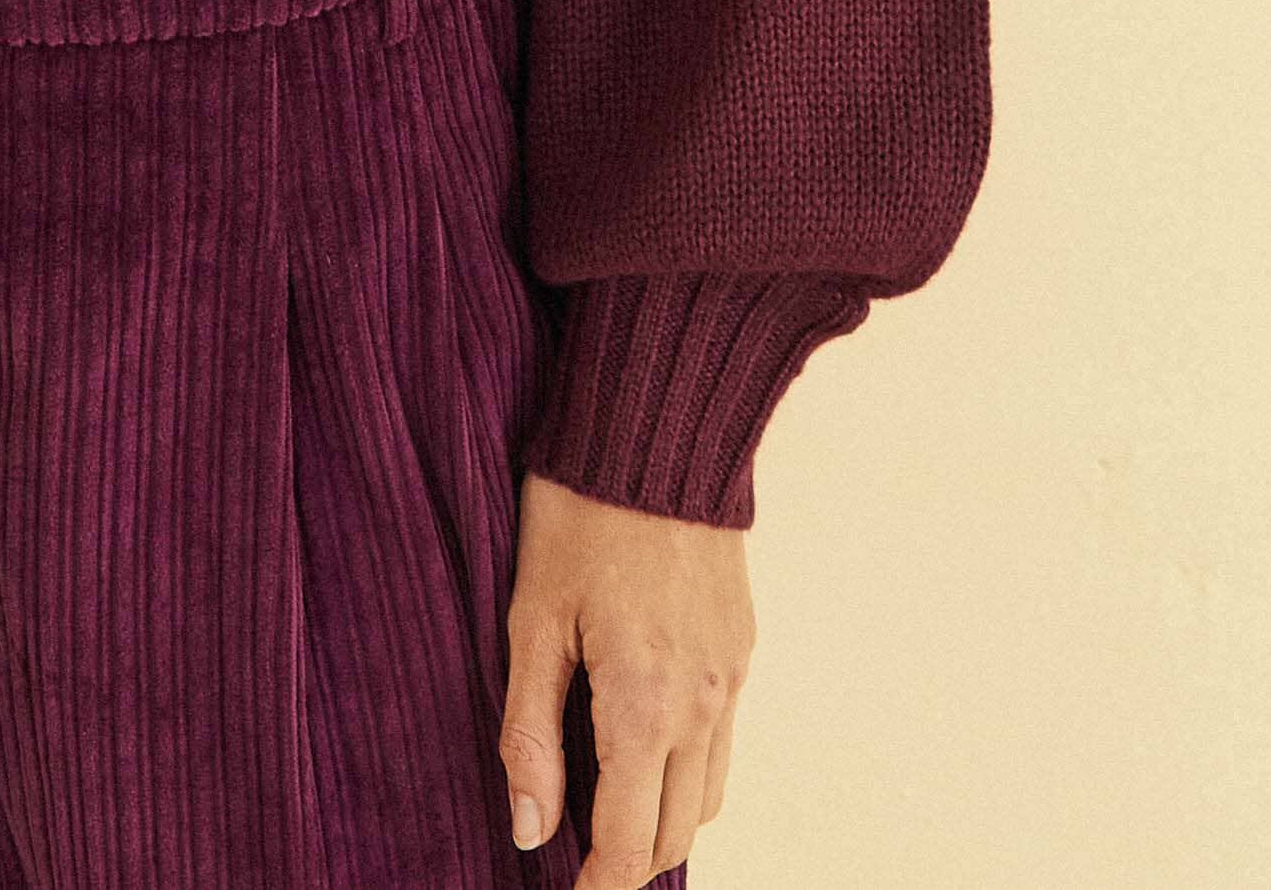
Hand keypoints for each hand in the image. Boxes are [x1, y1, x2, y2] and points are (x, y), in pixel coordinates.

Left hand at [498, 467, 753, 882]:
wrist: (658, 427)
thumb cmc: (579, 514)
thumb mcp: (531, 619)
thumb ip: (528, 732)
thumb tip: (528, 831)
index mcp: (644, 706)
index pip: (629, 841)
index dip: (598, 884)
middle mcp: (703, 705)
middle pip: (676, 832)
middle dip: (630, 859)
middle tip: (580, 856)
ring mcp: (732, 678)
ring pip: (708, 793)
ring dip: (664, 816)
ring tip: (610, 808)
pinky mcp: (742, 647)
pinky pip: (723, 738)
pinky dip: (689, 765)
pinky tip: (644, 740)